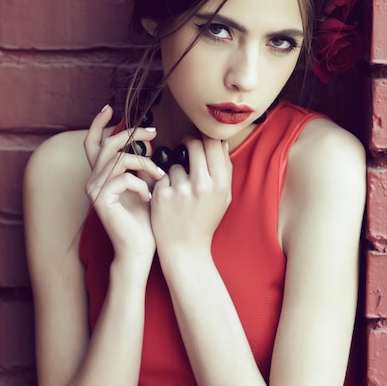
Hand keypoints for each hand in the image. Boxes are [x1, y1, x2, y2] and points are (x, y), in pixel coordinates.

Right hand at [83, 105, 163, 270]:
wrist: (140, 248)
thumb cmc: (146, 217)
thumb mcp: (146, 183)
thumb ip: (141, 163)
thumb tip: (148, 140)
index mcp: (103, 174)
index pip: (94, 143)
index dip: (98, 124)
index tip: (111, 108)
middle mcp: (93, 179)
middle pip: (107, 144)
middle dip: (132, 134)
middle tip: (154, 133)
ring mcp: (94, 189)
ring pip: (119, 159)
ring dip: (145, 164)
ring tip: (161, 176)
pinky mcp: (100, 200)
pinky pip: (123, 178)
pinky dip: (141, 184)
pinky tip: (150, 197)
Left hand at [151, 136, 231, 258]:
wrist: (185, 249)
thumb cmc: (206, 221)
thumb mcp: (224, 198)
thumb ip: (225, 170)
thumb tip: (221, 142)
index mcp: (221, 184)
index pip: (213, 143)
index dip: (206, 137)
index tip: (202, 139)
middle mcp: (202, 184)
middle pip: (193, 144)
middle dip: (189, 143)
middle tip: (186, 148)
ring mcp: (180, 190)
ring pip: (176, 163)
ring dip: (177, 171)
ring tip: (180, 190)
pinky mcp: (161, 195)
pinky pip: (162, 177)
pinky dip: (164, 184)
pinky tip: (169, 199)